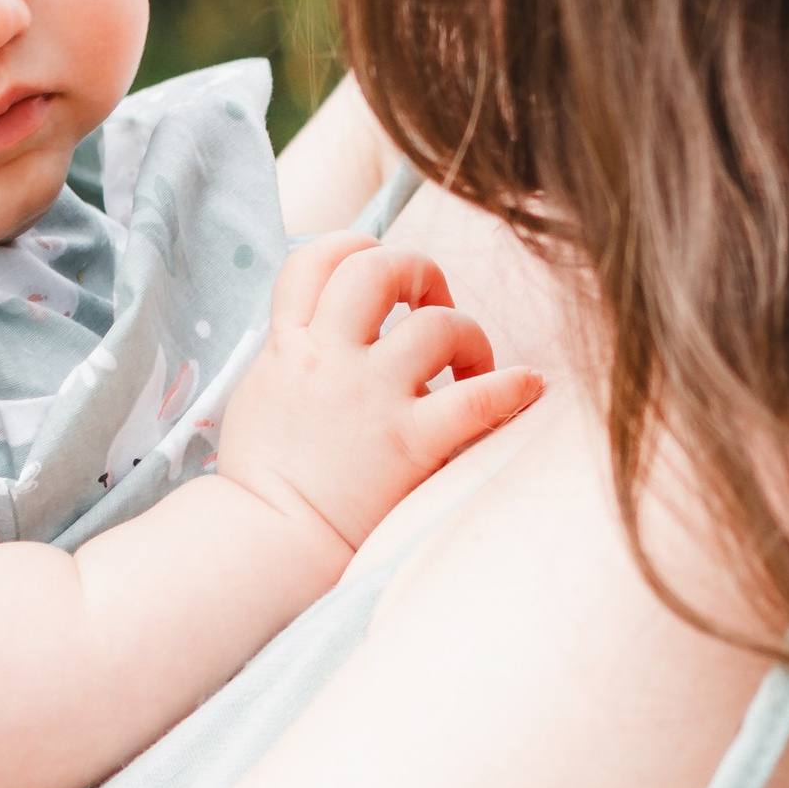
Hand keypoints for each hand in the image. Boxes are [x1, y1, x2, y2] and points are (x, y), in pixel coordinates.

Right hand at [217, 234, 541, 557]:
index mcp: (290, 345)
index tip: (378, 269)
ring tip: (470, 366)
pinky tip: (528, 386)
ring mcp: (372, 398)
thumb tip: (332, 331)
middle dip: (418, 271)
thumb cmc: (265, 478)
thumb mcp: (261, 393)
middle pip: (380, 268)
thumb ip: (296, 355)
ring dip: (467, 335)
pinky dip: (511, 387)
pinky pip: (474, 400)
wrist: (267, 541)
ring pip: (438, 325)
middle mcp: (331, 359)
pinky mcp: (408, 442)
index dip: (356, 246)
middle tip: (434, 302)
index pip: (317, 259)